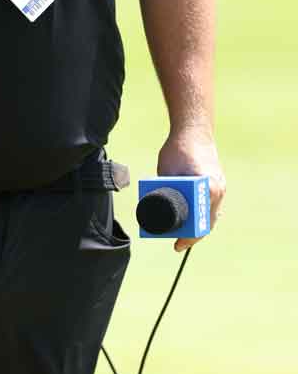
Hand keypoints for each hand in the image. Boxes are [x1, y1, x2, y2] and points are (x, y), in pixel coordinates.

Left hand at [157, 132, 225, 251]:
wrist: (194, 128)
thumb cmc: (179, 149)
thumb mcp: (167, 172)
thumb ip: (165, 190)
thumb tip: (154, 208)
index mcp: (208, 189)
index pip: (201, 222)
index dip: (189, 237)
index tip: (178, 244)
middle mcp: (218, 190)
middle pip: (208, 221)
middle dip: (195, 234)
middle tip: (179, 243)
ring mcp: (220, 186)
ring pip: (212, 213)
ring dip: (200, 224)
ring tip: (186, 234)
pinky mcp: (218, 180)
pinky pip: (213, 203)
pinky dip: (204, 213)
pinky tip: (196, 219)